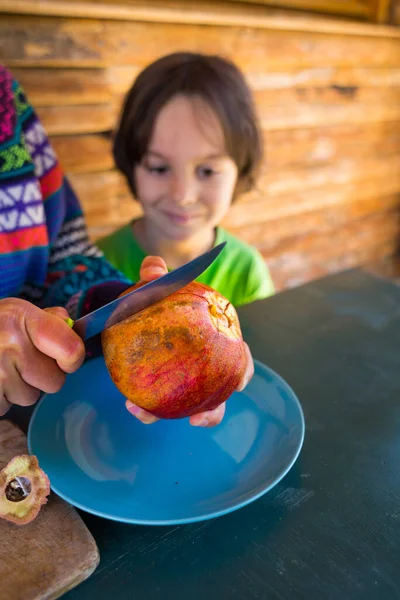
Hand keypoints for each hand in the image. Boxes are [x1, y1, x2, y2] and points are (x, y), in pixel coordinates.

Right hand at [0, 299, 84, 415]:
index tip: (66, 358)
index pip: (71, 350)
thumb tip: (72, 328)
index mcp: (22, 318)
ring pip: (30, 397)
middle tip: (21, 362)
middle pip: (54, 382)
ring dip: (19, 387)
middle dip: (42, 376)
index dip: (73, 359)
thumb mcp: (14, 311)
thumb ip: (46, 320)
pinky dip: (0, 398)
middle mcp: (9, 345)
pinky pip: (6, 406)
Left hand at [125, 256, 254, 427]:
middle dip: (212, 413)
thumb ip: (157, 276)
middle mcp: (206, 369)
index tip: (239, 384)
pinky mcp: (163, 390)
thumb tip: (154, 268)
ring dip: (169, 417)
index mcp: (217, 344)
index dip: (243, 372)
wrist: (138, 312)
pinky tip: (130, 405)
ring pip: (187, 408)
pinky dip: (146, 409)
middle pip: (218, 396)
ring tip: (146, 415)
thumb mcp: (159, 285)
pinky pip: (158, 404)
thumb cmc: (159, 299)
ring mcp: (185, 383)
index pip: (241, 359)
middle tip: (197, 419)